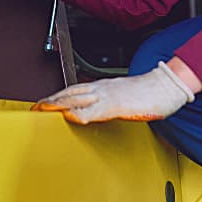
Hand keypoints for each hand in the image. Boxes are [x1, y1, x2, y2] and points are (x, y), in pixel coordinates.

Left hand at [32, 62, 195, 124]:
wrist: (167, 85)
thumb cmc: (150, 92)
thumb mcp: (124, 97)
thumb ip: (108, 104)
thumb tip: (95, 112)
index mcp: (103, 86)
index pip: (73, 90)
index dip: (56, 97)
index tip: (42, 104)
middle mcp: (102, 88)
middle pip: (69, 92)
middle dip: (51, 100)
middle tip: (35, 107)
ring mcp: (108, 95)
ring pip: (77, 98)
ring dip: (58, 104)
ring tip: (43, 110)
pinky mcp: (117, 104)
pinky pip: (95, 109)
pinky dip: (80, 113)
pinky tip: (71, 117)